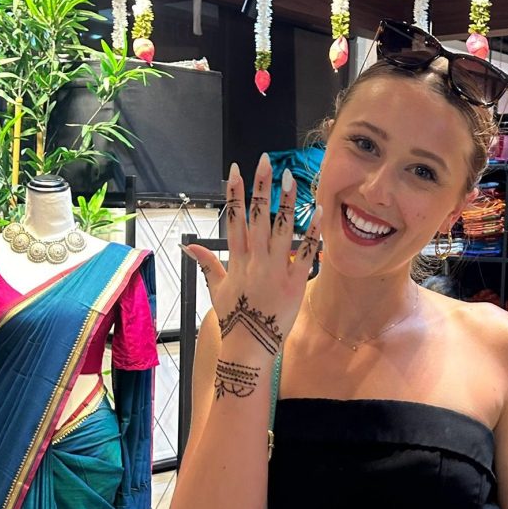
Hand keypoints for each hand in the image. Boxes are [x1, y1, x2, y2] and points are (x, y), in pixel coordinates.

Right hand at [184, 154, 321, 358]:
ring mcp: (276, 270)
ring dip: (287, 202)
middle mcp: (255, 260)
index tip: (235, 170)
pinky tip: (318, 210)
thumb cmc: (233, 319)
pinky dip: (312, 232)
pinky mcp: (295, 282)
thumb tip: (189, 246)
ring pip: (282, 229)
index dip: (234, 193)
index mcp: (236, 260)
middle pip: (258, 217)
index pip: (234, 219)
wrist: (249, 348)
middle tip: (264, 161)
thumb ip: (207, 264)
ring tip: (291, 177)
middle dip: (260, 187)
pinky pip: (306, 253)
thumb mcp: (216, 289)